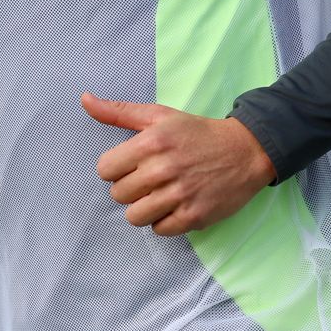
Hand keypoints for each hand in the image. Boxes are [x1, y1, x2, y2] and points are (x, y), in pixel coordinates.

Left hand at [82, 93, 275, 235]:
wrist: (245, 151)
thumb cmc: (197, 133)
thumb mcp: (159, 116)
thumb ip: (119, 112)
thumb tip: (85, 99)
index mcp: (151, 142)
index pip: (105, 169)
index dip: (116, 168)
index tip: (133, 164)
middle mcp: (163, 169)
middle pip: (118, 195)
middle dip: (131, 188)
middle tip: (151, 178)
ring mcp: (180, 195)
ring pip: (135, 217)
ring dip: (145, 208)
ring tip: (161, 194)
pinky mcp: (194, 216)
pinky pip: (160, 230)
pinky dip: (165, 221)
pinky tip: (176, 205)